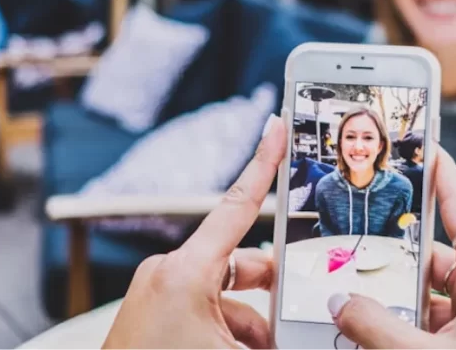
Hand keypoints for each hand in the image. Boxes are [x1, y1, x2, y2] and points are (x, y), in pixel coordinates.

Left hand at [102, 116, 285, 348]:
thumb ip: (272, 337)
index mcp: (186, 272)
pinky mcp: (154, 316)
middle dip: (274, 294)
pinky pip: (206, 312)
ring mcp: (159, 295)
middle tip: (301, 313)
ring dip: (254, 326)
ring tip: (270, 345)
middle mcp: (170, 274)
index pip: (238, 205)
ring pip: (227, 296)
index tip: (279, 128)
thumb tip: (302, 337)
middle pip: (243, 265)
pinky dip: (231, 333)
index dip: (264, 163)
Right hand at [328, 150, 455, 348]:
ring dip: (396, 305)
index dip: (443, 180)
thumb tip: (341, 303)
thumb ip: (377, 327)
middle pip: (435, 262)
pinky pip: (435, 328)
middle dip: (395, 262)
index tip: (428, 147)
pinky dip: (405, 330)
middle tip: (354, 253)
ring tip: (355, 308)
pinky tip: (373, 338)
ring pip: (431, 300)